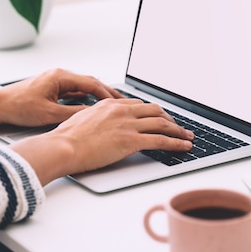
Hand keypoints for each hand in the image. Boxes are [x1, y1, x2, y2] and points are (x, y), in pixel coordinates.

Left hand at [0, 68, 122, 126]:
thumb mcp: (50, 114)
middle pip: (89, 83)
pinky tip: (90, 106)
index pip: (91, 83)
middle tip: (121, 102)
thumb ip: (72, 113)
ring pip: (81, 87)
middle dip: (105, 93)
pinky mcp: (50, 88)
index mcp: (60, 77)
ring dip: (95, 95)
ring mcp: (54, 81)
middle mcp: (58, 75)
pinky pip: (72, 91)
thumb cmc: (18, 107)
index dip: (107, 93)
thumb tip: (90, 116)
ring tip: (110, 104)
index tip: (119, 102)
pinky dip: (83, 97)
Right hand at [11, 98, 194, 185]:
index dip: (151, 112)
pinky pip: (161, 140)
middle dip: (169, 118)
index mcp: (109, 105)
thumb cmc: (66, 139)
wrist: (63, 146)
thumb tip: (97, 127)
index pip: (137, 105)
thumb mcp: (80, 120)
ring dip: (178, 130)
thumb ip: (94, 119)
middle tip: (177, 126)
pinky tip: (184, 146)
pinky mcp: (131, 140)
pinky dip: (176, 143)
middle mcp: (121, 110)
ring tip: (187, 137)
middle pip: (154, 110)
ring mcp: (127, 124)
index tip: (158, 117)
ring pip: (162, 123)